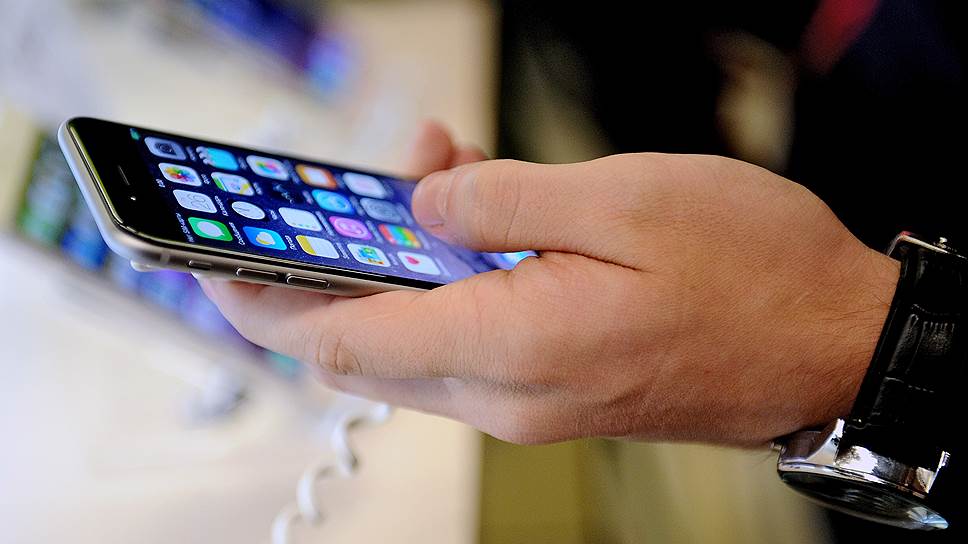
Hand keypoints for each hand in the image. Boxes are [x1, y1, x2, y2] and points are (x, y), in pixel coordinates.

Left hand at [200, 121, 899, 446]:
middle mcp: (507, 395)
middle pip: (363, 347)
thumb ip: (500, 200)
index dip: (263, 300)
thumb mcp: (622, 196)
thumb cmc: (751, 270)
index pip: (341, 338)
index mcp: (512, 346)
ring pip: (412, 342)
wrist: (833, 346)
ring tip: (439, 174)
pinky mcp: (553, 393)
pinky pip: (462, 344)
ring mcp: (529, 403)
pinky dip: (445, 286)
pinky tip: (477, 223)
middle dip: (336, 262)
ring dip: (399, 265)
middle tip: (367, 176)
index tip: (209, 266)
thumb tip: (420, 205)